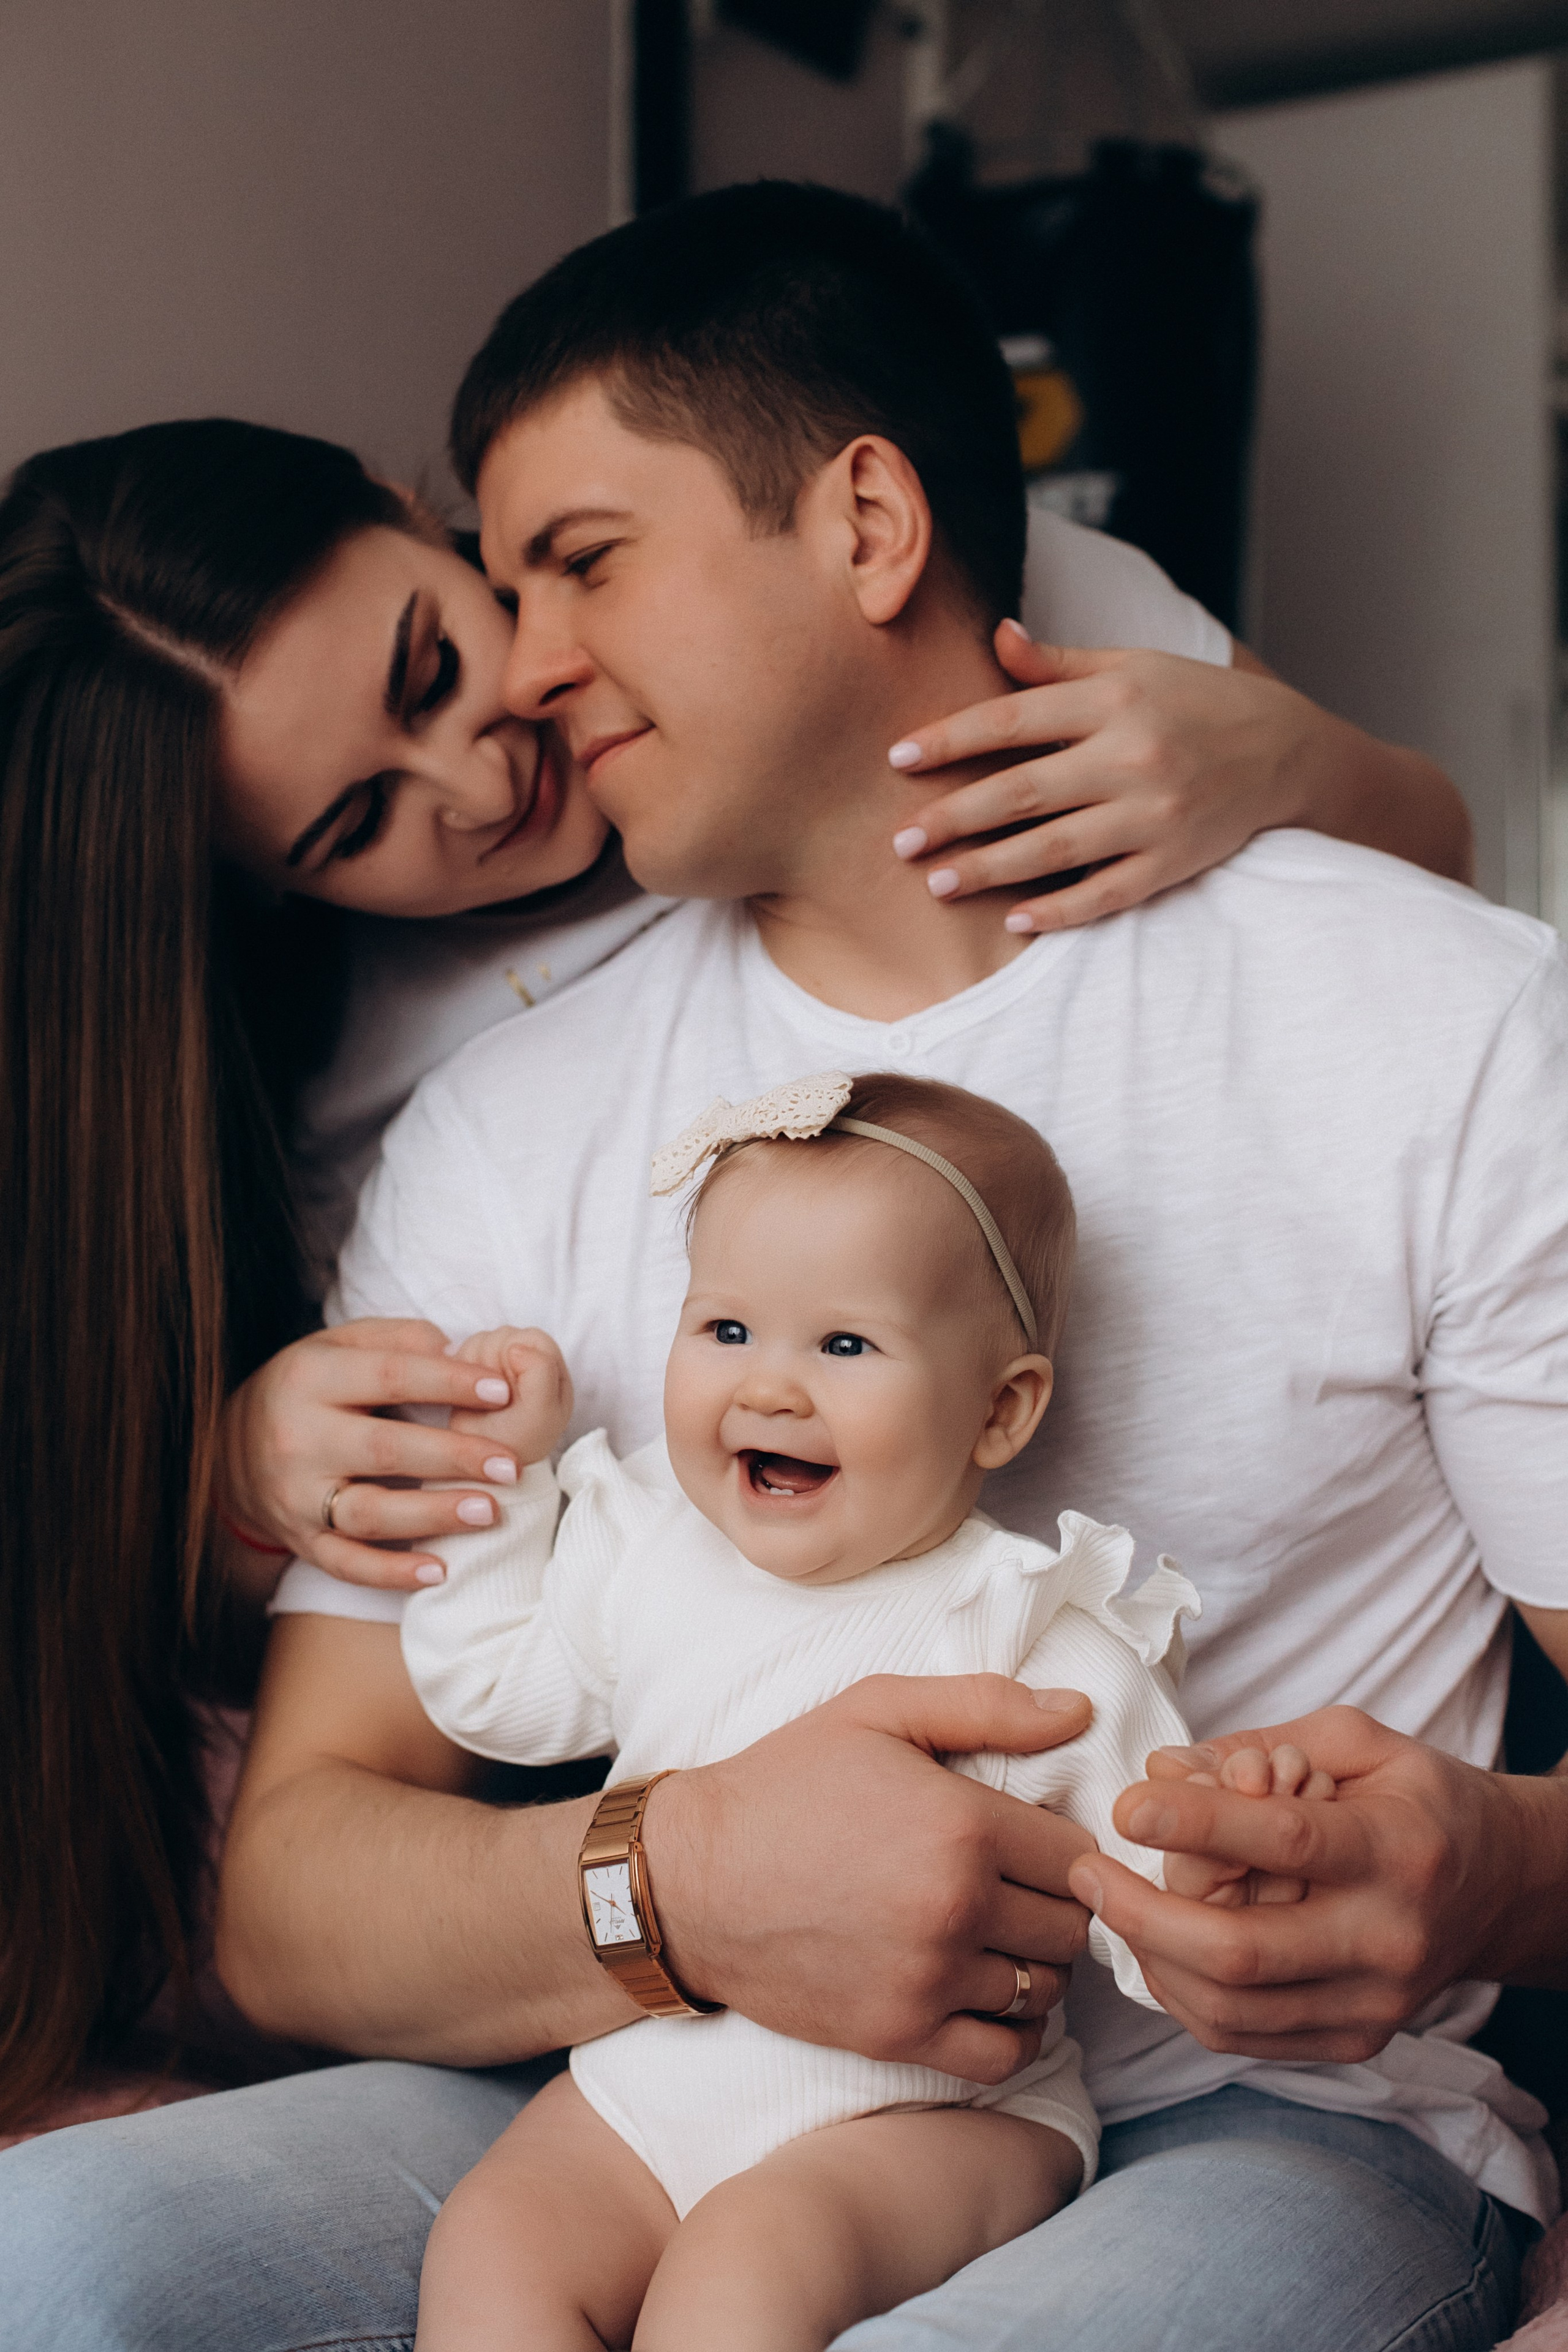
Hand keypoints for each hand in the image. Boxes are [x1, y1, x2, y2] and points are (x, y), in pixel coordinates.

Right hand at [217, 1318, 534, 1590]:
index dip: (448, 1383)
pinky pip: (346, 1563)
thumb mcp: (338, 1346)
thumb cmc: (308, 1387)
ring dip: (432, 1515)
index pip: (388, 1376)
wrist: (227, 1449)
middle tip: (509, 1464)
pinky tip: (439, 1571)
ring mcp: (296, 1496)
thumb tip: (456, 1348)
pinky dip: (391, 1573)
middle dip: (453, 1456)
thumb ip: (396, 1340)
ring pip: (369, 1512)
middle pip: (384, 1449)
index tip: (502, 1391)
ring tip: (489, 1511)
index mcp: (310, 1378)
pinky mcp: (300, 1540)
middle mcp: (299, 1437)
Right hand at [448, 1327, 572, 1465]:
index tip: (506, 1389)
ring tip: (483, 1399)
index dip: (515, 1358)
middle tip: (494, 1397)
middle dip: (494, 1364)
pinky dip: (461, 1370)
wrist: (483, 1469)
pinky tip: (470, 1394)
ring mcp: (502, 1364)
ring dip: (476, 1367)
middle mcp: (529, 1362)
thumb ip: (540, 1372)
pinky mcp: (477, 1369)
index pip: (532, 1338)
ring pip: (481, 1341)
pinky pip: (463, 1352)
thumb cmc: (516, 1445)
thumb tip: (518, 1346)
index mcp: (552, 1370)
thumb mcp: (540, 1414)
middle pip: (505, 1335)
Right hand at [642, 1673, 1097, 2084]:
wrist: (690, 1879)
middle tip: (1018, 1886)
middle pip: (1070, 1924)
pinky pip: (1005, 2054)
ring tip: (999, 1934)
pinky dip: (1014, 2030)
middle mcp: (955, 1909)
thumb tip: (1079, 1712)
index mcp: (962, 1827)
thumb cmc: (786, 1784)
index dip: (1064, 1843)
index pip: (1078, 1855)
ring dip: (1034, 1963)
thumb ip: (987, 1706)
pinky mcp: (898, 2035)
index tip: (1033, 1840)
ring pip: (1043, 1988)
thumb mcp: (877, 1711)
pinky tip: (988, 1993)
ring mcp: (927, 1980)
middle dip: (1057, 1903)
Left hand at [888, 622, 1323, 931]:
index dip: (950, 739)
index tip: (898, 759)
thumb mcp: (1130, 666)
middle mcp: (1132, 757)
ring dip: (991, 870)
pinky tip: (1015, 920)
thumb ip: (1057, 664)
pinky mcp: (1173, 863)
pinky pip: (1105, 893)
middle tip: (901, 840)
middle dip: (955, 818)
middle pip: (1023, 792)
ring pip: (1056, 849)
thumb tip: (993, 635)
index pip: (1012, 720)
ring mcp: (1154, 816)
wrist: (1285, 749)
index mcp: (1114, 700)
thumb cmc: (1192, 701)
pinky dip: (1060, 911)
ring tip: (938, 884)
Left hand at [1067, 1706, 1527, 2062]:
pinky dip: (1183, 1997)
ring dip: (1150, 1961)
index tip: (1126, 1806)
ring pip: (1232, 2010)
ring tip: (1107, 1908)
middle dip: (1144, 1915)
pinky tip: (1154, 1949)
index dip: (1197, 1827)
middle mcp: (1389, 1939)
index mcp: (1396, 1850)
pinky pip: (1244, 2038)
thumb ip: (1263, 1744)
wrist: (1501, 1887)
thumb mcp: (1360, 1741)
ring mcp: (1374, 2004)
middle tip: (1086, 1873)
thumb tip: (1166, 1770)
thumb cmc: (1419, 1800)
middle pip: (1243, 1952)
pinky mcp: (1355, 2040)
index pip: (1285, 1845)